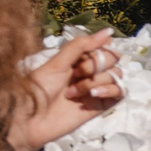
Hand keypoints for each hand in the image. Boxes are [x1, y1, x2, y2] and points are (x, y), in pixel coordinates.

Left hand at [8, 30, 121, 150]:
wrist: (30, 120)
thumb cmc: (38, 89)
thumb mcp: (57, 62)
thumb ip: (81, 45)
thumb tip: (109, 31)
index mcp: (79, 60)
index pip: (104, 48)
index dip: (97, 51)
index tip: (80, 60)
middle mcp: (90, 73)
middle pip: (114, 60)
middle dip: (95, 66)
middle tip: (75, 76)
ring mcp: (97, 89)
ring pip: (117, 75)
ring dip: (95, 81)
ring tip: (73, 93)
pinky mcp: (101, 105)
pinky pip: (121, 92)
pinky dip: (110, 90)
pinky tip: (94, 94)